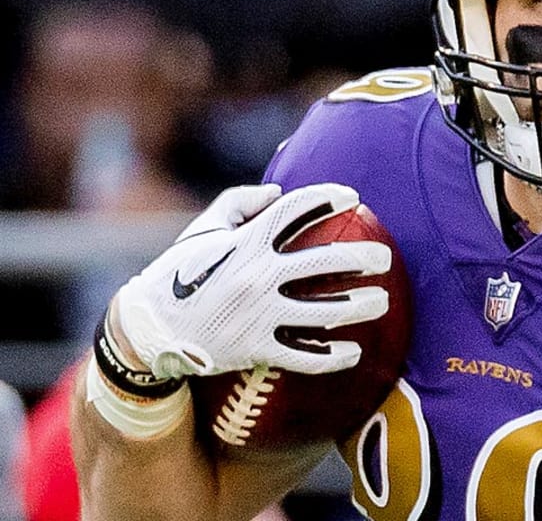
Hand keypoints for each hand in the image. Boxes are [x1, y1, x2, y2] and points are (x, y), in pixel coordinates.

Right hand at [113, 183, 391, 377]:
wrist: (146, 331)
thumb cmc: (179, 274)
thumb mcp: (202, 230)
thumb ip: (239, 203)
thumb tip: (280, 193)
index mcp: (246, 242)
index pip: (296, 210)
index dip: (328, 198)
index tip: (353, 197)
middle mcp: (258, 275)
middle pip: (326, 261)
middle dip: (364, 257)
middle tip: (385, 257)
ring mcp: (260, 314)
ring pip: (327, 311)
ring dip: (363, 305)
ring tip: (382, 300)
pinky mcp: (257, 349)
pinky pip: (307, 356)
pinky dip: (334, 356)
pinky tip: (354, 352)